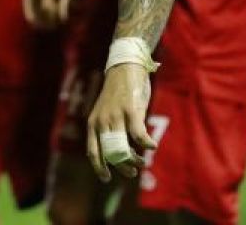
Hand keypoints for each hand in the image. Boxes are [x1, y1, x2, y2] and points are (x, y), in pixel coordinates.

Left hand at [86, 63, 155, 182]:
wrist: (124, 67)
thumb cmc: (117, 92)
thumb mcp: (106, 111)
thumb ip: (108, 129)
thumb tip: (118, 150)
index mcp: (93, 123)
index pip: (93, 152)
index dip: (99, 167)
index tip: (107, 178)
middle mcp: (102, 121)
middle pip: (110, 154)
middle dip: (122, 166)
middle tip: (131, 172)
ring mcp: (115, 116)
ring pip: (124, 148)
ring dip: (135, 159)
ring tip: (143, 161)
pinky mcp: (130, 111)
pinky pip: (139, 135)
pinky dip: (146, 144)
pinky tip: (152, 146)